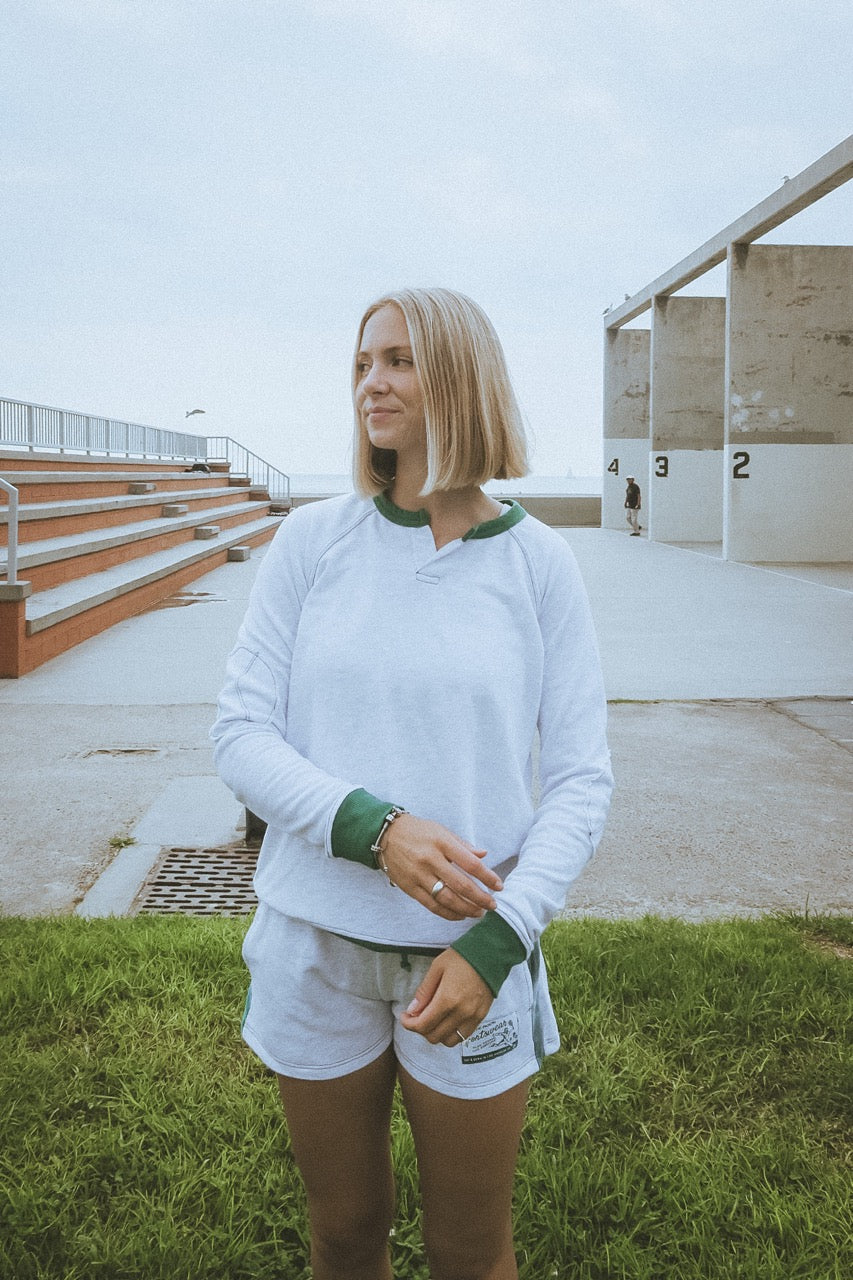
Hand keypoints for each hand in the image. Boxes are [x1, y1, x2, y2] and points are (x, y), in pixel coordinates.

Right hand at [380, 814, 501, 920]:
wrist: (386, 835)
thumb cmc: (418, 831)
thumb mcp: (441, 831)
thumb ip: (463, 845)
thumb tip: (484, 855)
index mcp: (442, 842)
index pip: (471, 864)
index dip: (487, 877)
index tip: (499, 886)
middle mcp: (430, 859)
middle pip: (461, 885)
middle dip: (481, 898)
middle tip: (493, 905)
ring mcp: (419, 875)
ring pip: (447, 899)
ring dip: (467, 909)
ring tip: (479, 913)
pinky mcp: (409, 887)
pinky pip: (432, 906)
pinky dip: (448, 913)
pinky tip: (460, 915)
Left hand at [400, 949, 493, 1045]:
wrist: (490, 954)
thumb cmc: (462, 957)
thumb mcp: (437, 968)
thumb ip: (424, 991)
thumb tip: (413, 1010)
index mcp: (448, 999)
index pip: (423, 1025)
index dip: (409, 1024)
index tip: (405, 1017)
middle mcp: (461, 1012)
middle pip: (434, 1036)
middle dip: (420, 1029)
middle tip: (416, 1017)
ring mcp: (473, 1017)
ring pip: (449, 1041)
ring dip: (436, 1034)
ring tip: (432, 1020)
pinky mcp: (481, 1017)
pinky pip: (463, 1036)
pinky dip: (451, 1034)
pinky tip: (446, 1021)